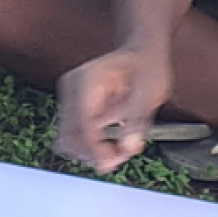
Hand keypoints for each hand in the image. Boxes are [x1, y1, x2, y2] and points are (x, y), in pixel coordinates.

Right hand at [56, 48, 171, 172]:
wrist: (141, 55)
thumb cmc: (146, 67)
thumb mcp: (150, 92)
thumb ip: (137, 121)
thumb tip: (128, 147)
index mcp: (88, 80)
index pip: (81, 123)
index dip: (95, 148)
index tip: (113, 160)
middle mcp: (72, 87)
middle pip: (68, 135)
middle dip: (93, 153)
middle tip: (120, 157)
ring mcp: (69, 97)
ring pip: (67, 140)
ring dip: (90, 153)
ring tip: (117, 152)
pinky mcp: (73, 109)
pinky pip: (73, 136)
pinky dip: (89, 147)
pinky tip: (108, 146)